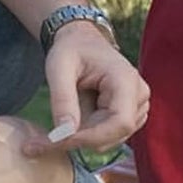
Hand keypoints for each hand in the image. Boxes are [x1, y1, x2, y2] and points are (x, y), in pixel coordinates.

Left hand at [26, 24, 149, 155]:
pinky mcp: (131, 114)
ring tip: (59, 120)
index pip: (120, 122)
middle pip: (115, 134)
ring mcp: (138, 106)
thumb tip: (65, 134)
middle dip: (80, 140)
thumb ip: (62, 99)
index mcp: (126, 80)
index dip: (92, 137)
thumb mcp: (59, 68)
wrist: (83, 41)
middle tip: (43, 141)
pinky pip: (110, 135)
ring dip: (82, 137)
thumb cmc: (71, 50)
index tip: (59, 140)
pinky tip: (73, 119)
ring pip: (111, 138)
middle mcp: (139, 94)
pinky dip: (87, 135)